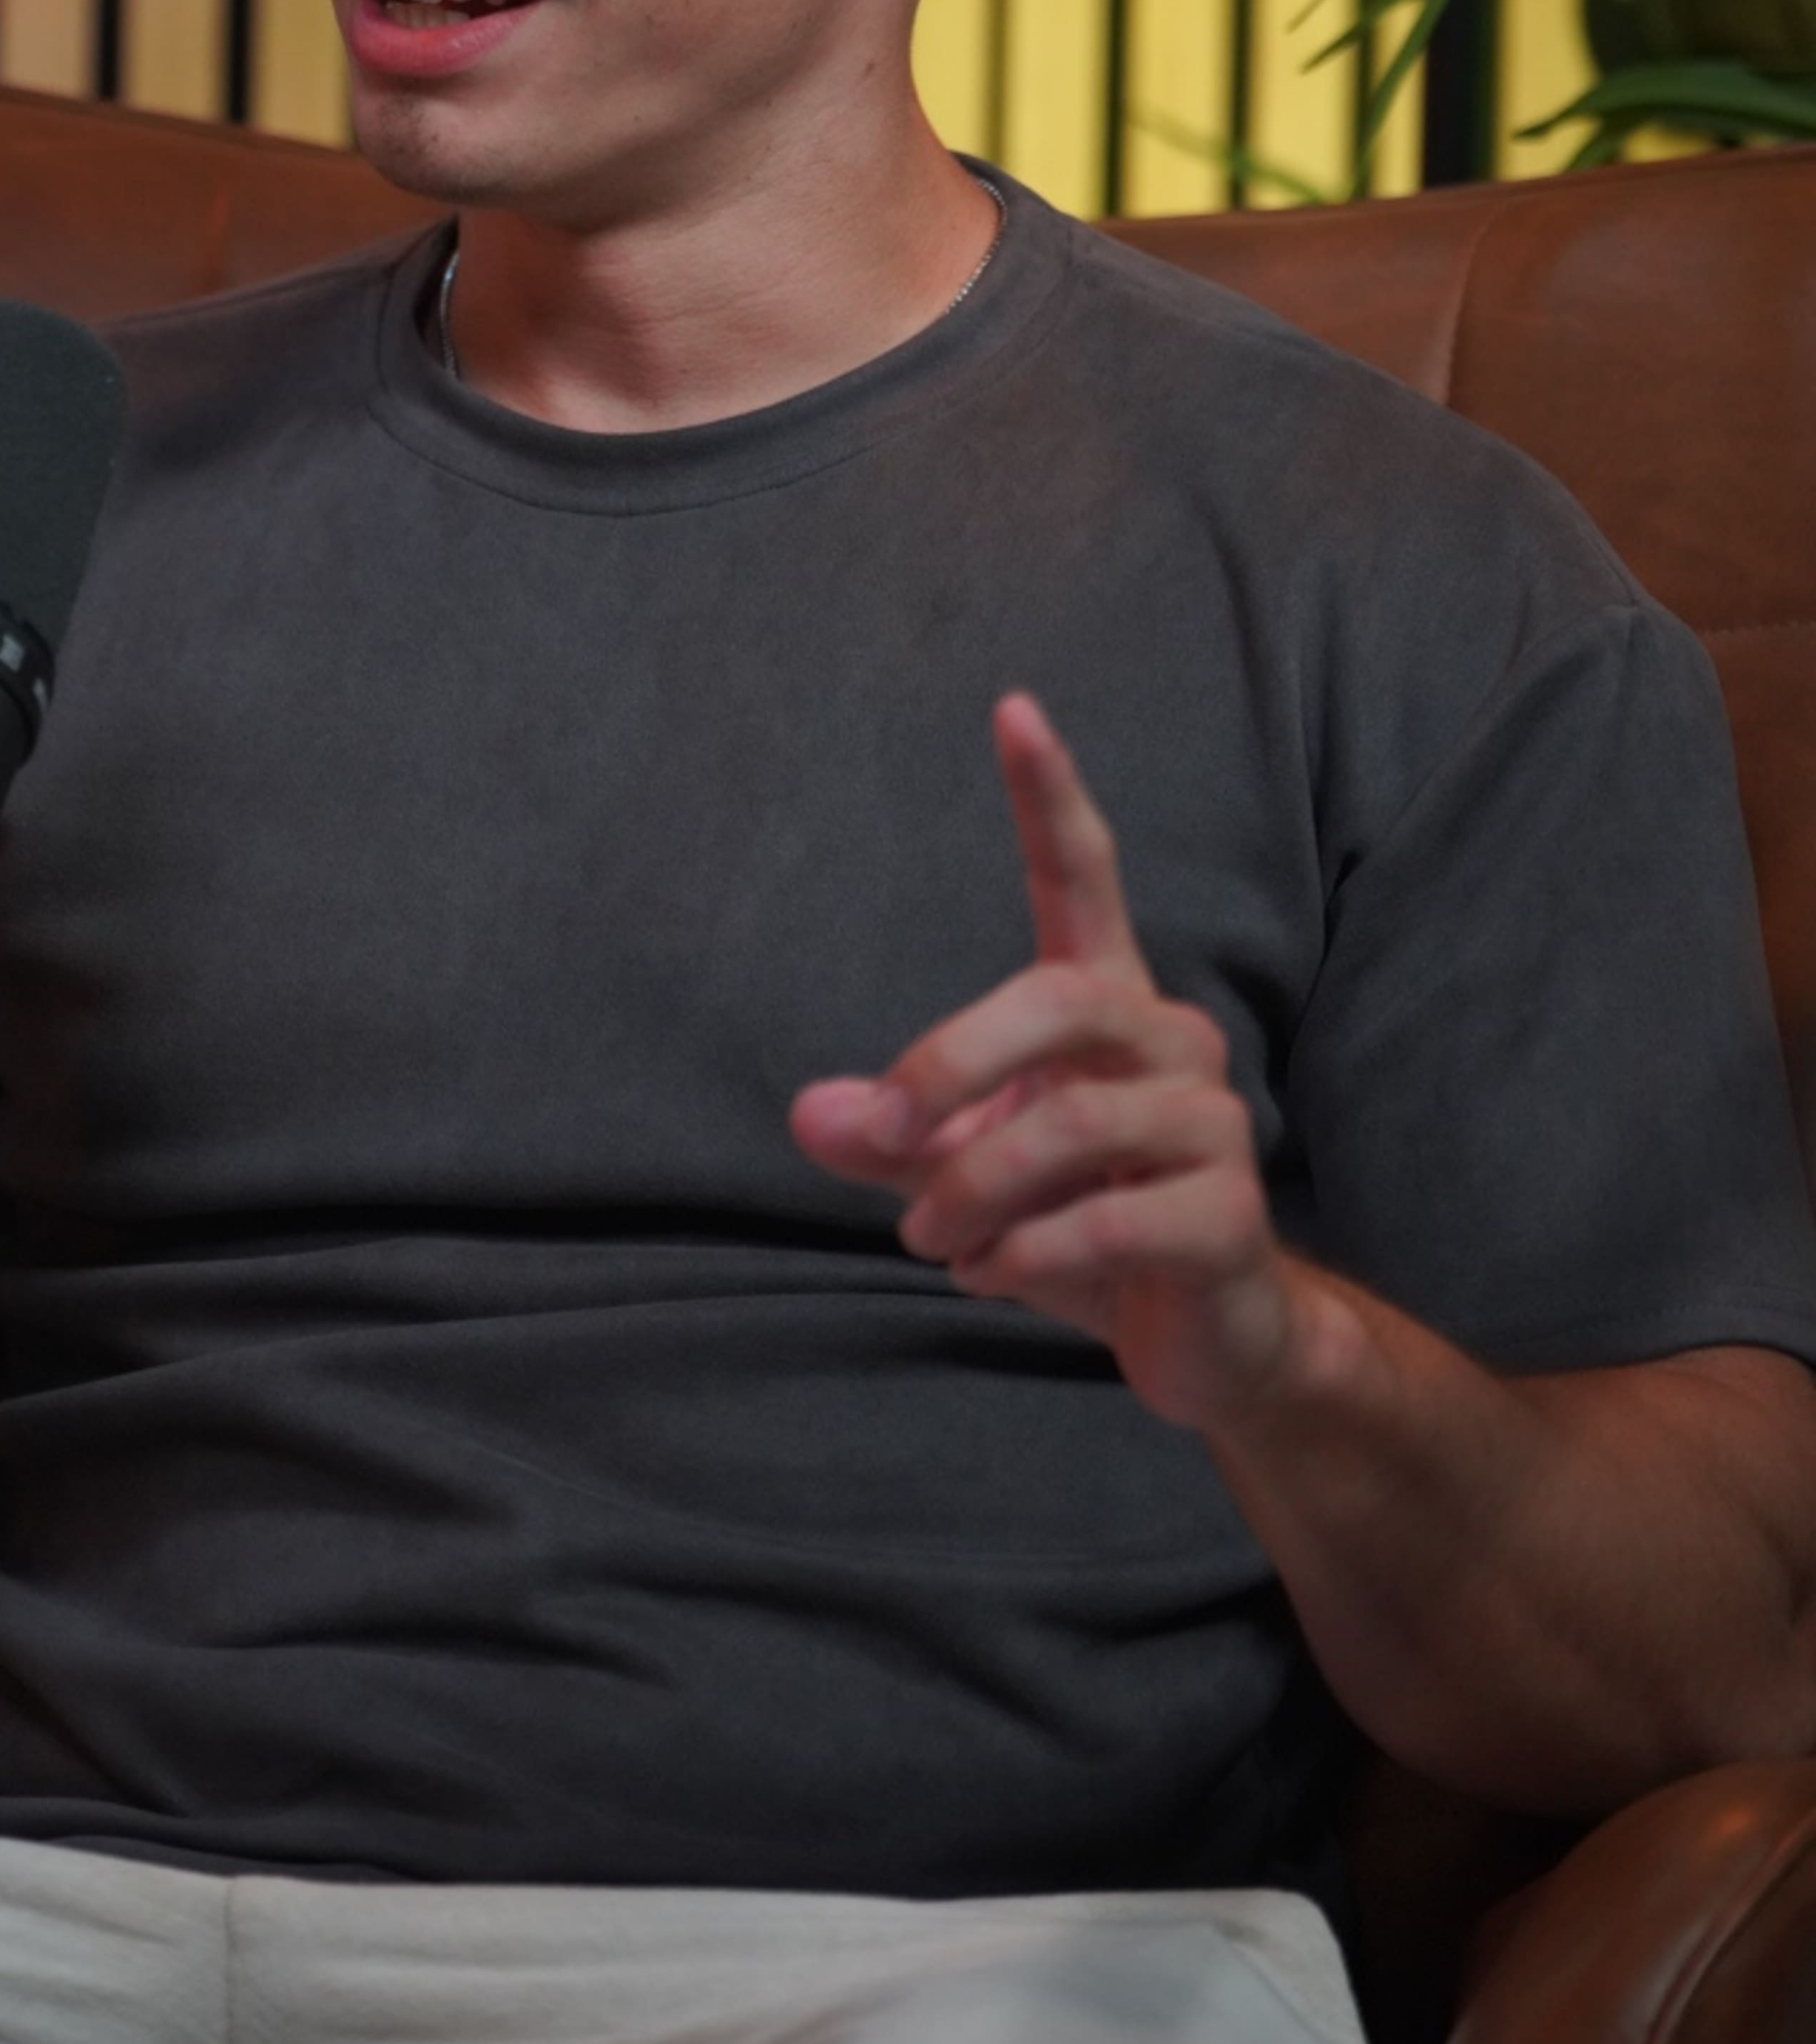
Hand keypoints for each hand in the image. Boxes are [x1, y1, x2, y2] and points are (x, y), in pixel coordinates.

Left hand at [790, 690, 1312, 1432]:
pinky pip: (1110, 1221)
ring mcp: (1212, 1125)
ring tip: (934, 1242)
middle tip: (888, 1137)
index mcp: (1106, 1007)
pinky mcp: (1231, 1216)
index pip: (1085, 876)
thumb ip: (894, 1140)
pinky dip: (1025, 1255)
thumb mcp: (966, 1177)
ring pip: (1073, 1126)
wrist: (1202, 1337)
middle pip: (1060, 999)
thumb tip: (812, 1114)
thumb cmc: (1079, 1229)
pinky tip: (991, 1276)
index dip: (1052, 794)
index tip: (1013, 706)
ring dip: (974, 1191)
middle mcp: (1170, 1041)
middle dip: (954, 1064)